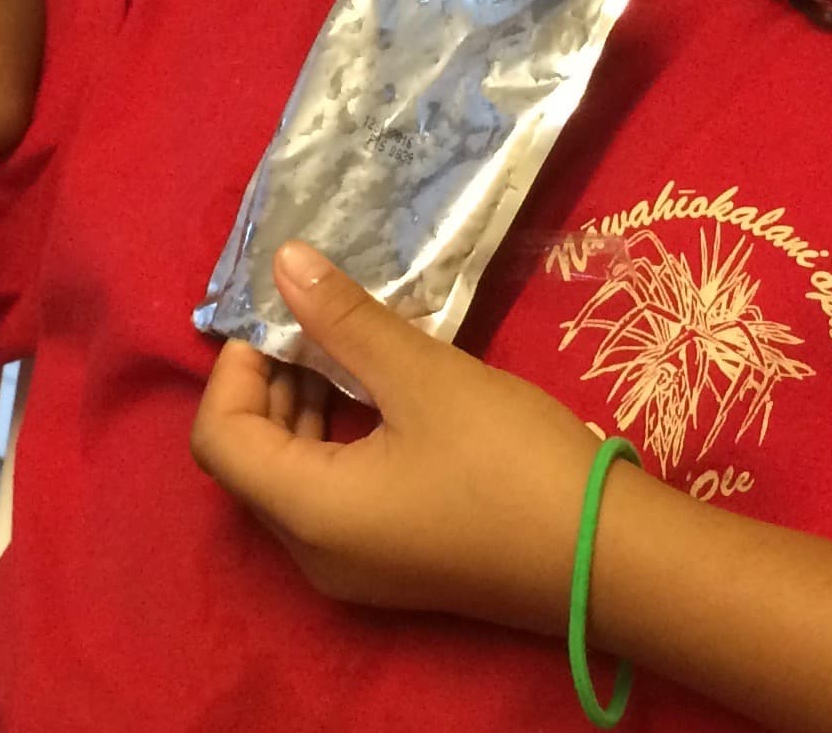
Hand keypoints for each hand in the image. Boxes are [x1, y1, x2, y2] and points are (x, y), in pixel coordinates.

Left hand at [191, 240, 612, 634]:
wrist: (611, 561)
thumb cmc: (511, 463)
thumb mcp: (426, 378)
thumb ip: (346, 321)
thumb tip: (282, 262)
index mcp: (308, 512)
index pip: (220, 437)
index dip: (235, 368)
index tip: (282, 315)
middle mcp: (314, 553)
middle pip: (250, 461)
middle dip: (270, 383)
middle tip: (312, 320)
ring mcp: (355, 569)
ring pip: (292, 480)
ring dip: (305, 409)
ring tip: (345, 347)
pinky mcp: (394, 566)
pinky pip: (332, 500)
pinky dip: (337, 441)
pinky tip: (379, 396)